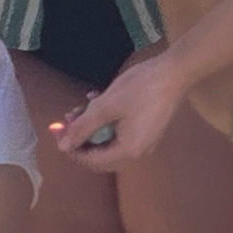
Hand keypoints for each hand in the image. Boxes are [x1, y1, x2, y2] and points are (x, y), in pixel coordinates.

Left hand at [50, 51, 189, 173]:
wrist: (174, 72)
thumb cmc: (140, 88)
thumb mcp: (106, 106)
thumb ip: (83, 128)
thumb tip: (63, 146)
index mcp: (128, 152)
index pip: (92, 160)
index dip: (72, 148)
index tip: (57, 131)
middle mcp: (138, 153)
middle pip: (100, 155)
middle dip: (82, 137)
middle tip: (68, 118)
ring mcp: (145, 142)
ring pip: (109, 141)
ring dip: (93, 126)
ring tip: (82, 106)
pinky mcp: (147, 130)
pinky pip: (120, 133)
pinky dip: (106, 121)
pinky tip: (99, 101)